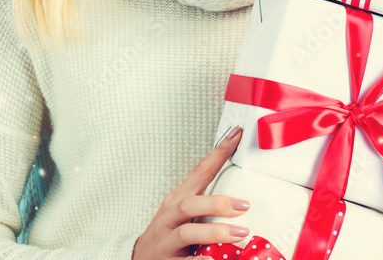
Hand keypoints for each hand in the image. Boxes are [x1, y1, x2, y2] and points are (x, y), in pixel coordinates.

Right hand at [132, 126, 249, 258]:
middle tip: (244, 205)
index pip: (200, 172)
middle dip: (217, 203)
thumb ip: (207, 205)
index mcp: (178, 200)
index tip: (236, 135)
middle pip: (190, 204)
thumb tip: (244, 196)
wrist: (138, 259)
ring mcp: (167, 241)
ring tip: (239, 234)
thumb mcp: (183, 215)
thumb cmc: (168, 234)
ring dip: (214, 231)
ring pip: (187, 233)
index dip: (218, 153)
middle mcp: (170, 217)